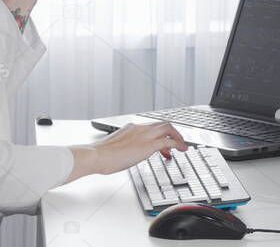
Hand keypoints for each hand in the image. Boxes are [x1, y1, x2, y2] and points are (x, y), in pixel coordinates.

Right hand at [65, 122, 187, 181]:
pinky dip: (177, 144)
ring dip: (177, 137)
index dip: (160, 134)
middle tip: (177, 143)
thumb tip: (127, 155)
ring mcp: (144, 135)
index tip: (164, 145)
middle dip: (173, 132)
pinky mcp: (147, 145)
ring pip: (168, 128)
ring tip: (182, 147)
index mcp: (131, 128)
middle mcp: (139, 128)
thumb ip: (125, 148)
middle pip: (162, 124)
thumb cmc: (101, 155)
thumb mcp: (115, 148)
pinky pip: (168, 141)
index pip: (151, 127)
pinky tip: (181, 150)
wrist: (96, 156)